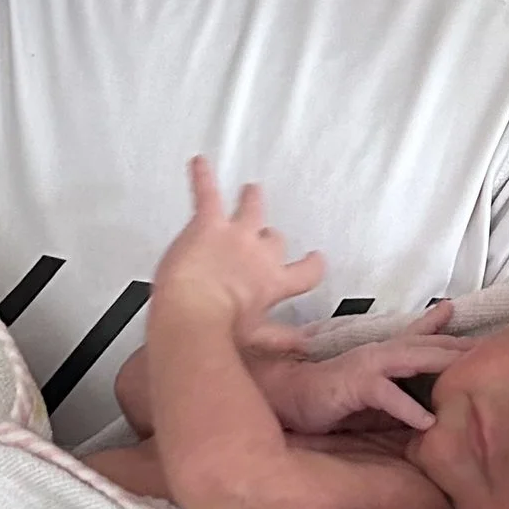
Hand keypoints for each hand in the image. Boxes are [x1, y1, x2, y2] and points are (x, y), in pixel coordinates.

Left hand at [154, 157, 324, 336]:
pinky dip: (202, 176)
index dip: (312, 265)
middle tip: (264, 236)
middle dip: (269, 238)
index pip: (306, 273)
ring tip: (251, 190)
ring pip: (251, 208)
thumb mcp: (256, 340)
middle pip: (274, 239)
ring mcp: (236, 235)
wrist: (192, 316)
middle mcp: (260, 256)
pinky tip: (198, 162)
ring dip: (251, 199)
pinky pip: (208, 192)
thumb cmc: (219, 332)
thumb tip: (304, 346)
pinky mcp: (208, 224)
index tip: (315, 260)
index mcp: (274, 284)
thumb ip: (282, 339)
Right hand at [256, 306, 461, 433]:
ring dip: (443, 362)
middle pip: (428, 345)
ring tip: (472, 370)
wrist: (289, 398)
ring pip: (412, 359)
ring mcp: (368, 366)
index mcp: (385, 354)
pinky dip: (408, 408)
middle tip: (495, 347)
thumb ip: (402, 396)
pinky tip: (428, 423)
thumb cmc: (332, 400)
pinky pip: (386, 396)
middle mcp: (380, 353)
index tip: (479, 325)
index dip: (447, 328)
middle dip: (461, 346)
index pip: (421, 336)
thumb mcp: (375, 397)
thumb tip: (433, 412)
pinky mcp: (355, 386)